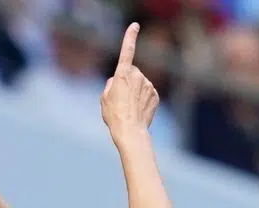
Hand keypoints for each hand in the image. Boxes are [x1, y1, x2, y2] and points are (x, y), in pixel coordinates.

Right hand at [101, 23, 159, 141]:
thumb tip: (116, 80)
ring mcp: (148, 85)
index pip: (127, 51)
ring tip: (129, 107)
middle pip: (132, 72)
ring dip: (135, 92)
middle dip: (127, 81)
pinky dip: (143, 99)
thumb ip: (110, 85)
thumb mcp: (104, 99)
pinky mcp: (155, 94)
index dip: (130, 37)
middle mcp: (137, 76)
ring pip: (140, 84)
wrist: (130, 130)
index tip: (135, 25)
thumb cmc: (113, 115)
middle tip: (120, 99)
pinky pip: (148, 93)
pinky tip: (137, 110)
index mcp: (122, 75)